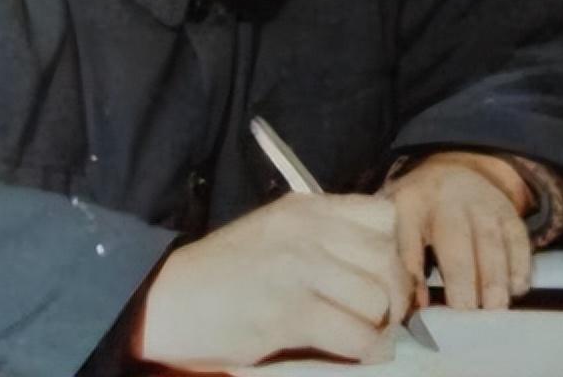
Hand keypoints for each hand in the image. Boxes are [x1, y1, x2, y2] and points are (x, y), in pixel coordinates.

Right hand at [133, 192, 411, 370]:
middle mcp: (309, 232)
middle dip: (394, 294)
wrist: (168, 299)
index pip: (383, 216)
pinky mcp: (289, 313)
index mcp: (307, 208)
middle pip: (387, 259)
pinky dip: (366, 350)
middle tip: (384, 316)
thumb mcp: (277, 232)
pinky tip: (359, 353)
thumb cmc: (223, 272)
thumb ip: (323, 236)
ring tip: (366, 335)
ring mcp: (300, 270)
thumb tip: (377, 263)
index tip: (384, 276)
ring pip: (377, 299)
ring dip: (377, 325)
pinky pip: (356, 334)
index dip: (393, 250)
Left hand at [382, 152, 533, 310]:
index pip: (409, 234)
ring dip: (495, 277)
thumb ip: (403, 259)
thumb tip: (415, 305)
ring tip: (495, 307)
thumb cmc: (420, 208)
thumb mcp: (397, 221)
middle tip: (466, 312)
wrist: (453, 171)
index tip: (422, 303)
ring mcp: (481, 202)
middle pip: (455, 239)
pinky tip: (517, 288)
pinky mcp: (508, 211)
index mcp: (412, 201)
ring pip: (490, 240)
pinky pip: (517, 237)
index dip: (415, 269)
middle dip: (462, 278)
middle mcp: (448, 199)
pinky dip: (520, 264)